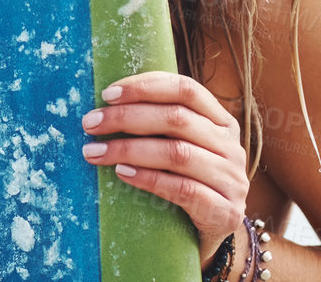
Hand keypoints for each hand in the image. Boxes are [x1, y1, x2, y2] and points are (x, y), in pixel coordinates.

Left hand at [81, 71, 249, 263]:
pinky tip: (121, 173)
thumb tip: (108, 103)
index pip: (186, 89)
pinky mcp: (224, 211)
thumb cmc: (189, 181)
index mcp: (221, 121)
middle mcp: (230, 146)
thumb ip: (162, 124)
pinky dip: (148, 178)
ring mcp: (231, 179)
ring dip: (129, 149)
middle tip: (90, 123)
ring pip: (177, 153)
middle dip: (127, 117)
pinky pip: (183, 190)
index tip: (107, 94)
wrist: (214, 233)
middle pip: (176, 119)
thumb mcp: (184, 146)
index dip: (146, 87)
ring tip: (95, 151)